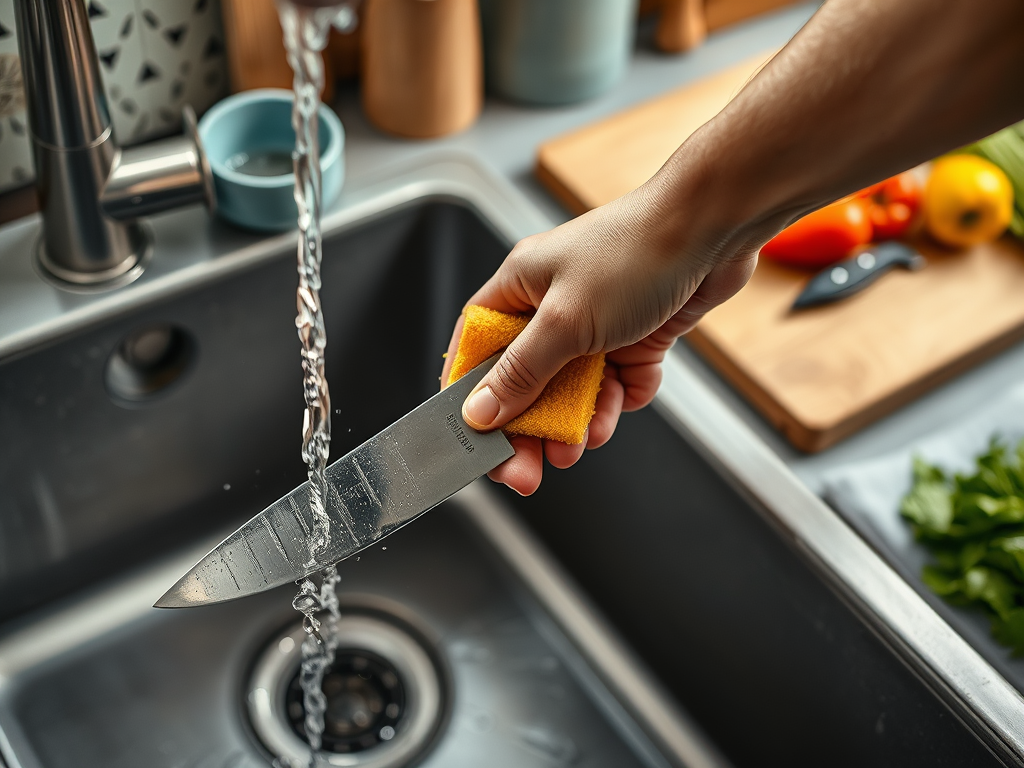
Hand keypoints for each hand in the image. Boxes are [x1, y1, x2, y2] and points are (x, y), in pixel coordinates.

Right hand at [440, 168, 759, 495]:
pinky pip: (616, 383)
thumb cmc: (636, 253)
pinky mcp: (635, 335)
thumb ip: (520, 372)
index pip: (476, 350)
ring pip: (571, 389)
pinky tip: (625, 400)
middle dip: (527, 428)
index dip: (469, 396)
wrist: (715, 229)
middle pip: (523, 381)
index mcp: (519, 288)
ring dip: (576, 421)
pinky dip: (619, 399)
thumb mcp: (564, 322)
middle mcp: (552, 306)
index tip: (475, 439)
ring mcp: (595, 322)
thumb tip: (478, 411)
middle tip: (527, 470)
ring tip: (583, 441)